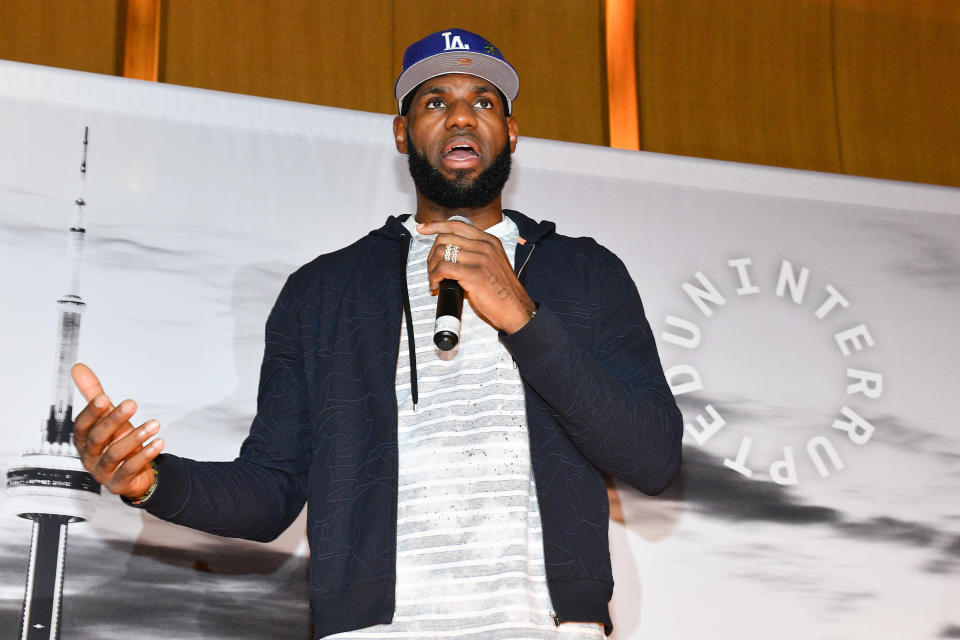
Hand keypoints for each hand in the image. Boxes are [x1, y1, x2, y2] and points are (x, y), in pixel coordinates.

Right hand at [71, 363, 163, 499]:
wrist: (133, 474)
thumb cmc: (117, 441)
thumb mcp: (108, 417)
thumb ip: (95, 395)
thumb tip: (78, 368)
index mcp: (84, 440)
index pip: (81, 426)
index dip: (91, 413)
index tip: (104, 398)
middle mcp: (89, 456)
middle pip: (97, 438)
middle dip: (114, 420)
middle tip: (132, 403)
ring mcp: (103, 472)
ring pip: (115, 454)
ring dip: (136, 437)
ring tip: (155, 424)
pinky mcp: (118, 484)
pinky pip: (130, 469)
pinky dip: (145, 456)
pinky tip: (159, 442)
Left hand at [419, 219, 535, 333]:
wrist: (515, 309)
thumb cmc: (501, 291)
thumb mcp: (492, 263)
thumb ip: (475, 254)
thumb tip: (449, 255)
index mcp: (489, 241)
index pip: (457, 225)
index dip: (436, 225)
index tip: (422, 229)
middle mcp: (486, 246)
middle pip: (445, 238)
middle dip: (432, 254)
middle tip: (432, 270)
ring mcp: (481, 259)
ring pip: (442, 253)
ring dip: (432, 268)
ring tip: (435, 280)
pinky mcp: (475, 275)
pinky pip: (444, 268)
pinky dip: (434, 277)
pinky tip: (436, 285)